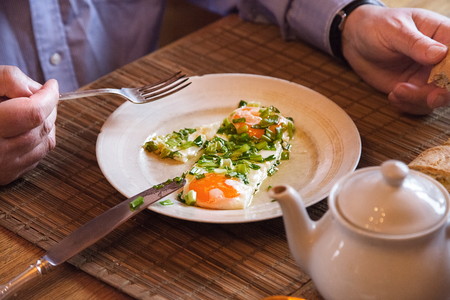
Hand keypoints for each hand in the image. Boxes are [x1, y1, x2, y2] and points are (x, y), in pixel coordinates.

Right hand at [0, 66, 58, 184]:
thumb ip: (8, 79)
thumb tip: (37, 89)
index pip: (33, 112)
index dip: (48, 96)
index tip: (51, 84)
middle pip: (41, 127)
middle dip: (49, 107)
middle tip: (42, 94)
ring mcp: (1, 168)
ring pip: (45, 143)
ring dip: (47, 123)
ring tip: (36, 108)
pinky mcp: (5, 176)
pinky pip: (37, 157)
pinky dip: (41, 139)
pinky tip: (30, 127)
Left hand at [342, 5, 449, 113]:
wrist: (356, 41)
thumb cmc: (377, 27)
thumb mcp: (395, 31)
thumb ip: (416, 43)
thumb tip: (439, 54)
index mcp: (444, 35)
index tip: (444, 80)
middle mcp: (440, 58)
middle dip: (444, 93)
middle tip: (430, 98)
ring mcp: (427, 75)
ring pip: (437, 96)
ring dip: (420, 101)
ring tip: (396, 91)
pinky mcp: (413, 88)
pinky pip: (419, 104)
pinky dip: (408, 105)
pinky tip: (392, 96)